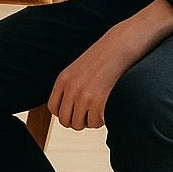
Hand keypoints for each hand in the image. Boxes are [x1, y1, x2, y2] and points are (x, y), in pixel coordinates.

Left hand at [48, 0, 172, 129]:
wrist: (119, 47)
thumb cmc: (102, 58)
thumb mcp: (78, 69)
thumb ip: (70, 86)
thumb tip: (69, 110)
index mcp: (63, 80)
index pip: (53, 108)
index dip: (65, 113)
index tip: (76, 111)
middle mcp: (70, 88)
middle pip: (65, 120)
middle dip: (77, 121)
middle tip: (89, 114)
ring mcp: (83, 95)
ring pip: (79, 124)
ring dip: (89, 121)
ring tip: (98, 110)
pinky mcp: (98, 101)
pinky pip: (94, 123)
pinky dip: (100, 121)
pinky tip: (105, 109)